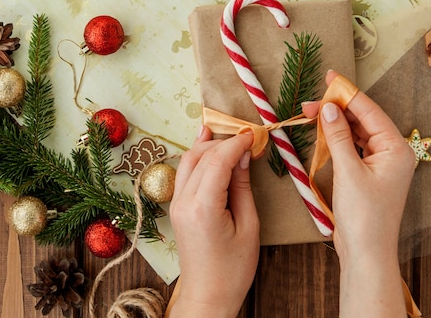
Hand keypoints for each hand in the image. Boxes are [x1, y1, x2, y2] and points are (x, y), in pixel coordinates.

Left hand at [168, 127, 259, 317]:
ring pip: (188, 160)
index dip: (236, 143)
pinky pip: (184, 173)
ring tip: (228, 136)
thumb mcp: (249, 226)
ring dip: (208, 146)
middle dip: (223, 141)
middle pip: (200, 156)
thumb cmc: (233, 269)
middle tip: (247, 137)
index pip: (218, 160)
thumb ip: (243, 187)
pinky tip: (206, 144)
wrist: (208, 296)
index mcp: (203, 207)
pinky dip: (197, 157)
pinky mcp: (176, 207)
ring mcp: (176, 204)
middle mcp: (184, 201)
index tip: (254, 135)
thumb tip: (243, 156)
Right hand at [303, 71, 414, 317]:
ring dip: (336, 124)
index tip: (330, 76)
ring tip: (312, 114)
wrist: (366, 253)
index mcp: (396, 149)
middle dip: (338, 109)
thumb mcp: (348, 171)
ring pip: (358, 133)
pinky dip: (339, 139)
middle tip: (311, 102)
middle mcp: (393, 153)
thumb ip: (338, 136)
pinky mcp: (370, 174)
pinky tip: (323, 133)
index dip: (348, 93)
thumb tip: (328, 108)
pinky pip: (354, 147)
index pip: (370, 112)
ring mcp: (382, 164)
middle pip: (364, 120)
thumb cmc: (363, 215)